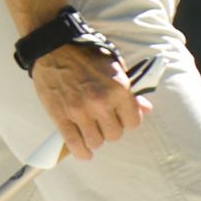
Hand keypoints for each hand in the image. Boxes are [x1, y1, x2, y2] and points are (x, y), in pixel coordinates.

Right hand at [33, 42, 151, 161]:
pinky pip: (74, 143)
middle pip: (115, 135)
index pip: (133, 122)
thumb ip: (129, 91)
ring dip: (95, 139)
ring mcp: (80, 111)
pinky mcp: (61, 116)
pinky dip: (80, 152)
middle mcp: (101, 102)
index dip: (128, 121)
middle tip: (103, 122)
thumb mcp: (115, 67)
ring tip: (91, 132)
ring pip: (96, 142)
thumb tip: (146, 109)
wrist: (54, 47)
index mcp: (119, 88)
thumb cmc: (86, 54)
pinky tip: (84, 153)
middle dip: (111, 130)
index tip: (121, 118)